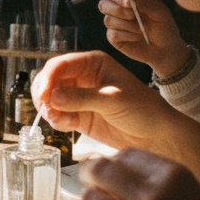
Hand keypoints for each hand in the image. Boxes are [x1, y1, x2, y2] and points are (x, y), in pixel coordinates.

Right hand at [30, 50, 173, 150]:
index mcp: (92, 64)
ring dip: (48, 109)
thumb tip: (53, 98)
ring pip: (49, 98)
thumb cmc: (143, 109)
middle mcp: (82, 77)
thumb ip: (82, 98)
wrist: (156, 135)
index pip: (60, 65)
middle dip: (44, 94)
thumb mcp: (114, 100)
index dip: (48, 78)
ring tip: (57, 120)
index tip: (44, 96)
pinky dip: (56, 120)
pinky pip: (57, 115)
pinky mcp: (77, 115)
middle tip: (47, 109)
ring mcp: (78, 97)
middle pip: (49, 80)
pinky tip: (65, 126)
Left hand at [80, 149, 199, 199]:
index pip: (123, 154)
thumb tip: (115, 172)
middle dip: (92, 175)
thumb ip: (155, 181)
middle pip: (97, 170)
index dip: (115, 162)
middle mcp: (151, 197)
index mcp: (173, 177)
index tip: (112, 170)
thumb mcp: (193, 194)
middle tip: (94, 183)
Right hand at [100, 0, 189, 75]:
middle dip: (118, 7)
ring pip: (108, 18)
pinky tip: (138, 37)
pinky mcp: (113, 36)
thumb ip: (146, 3)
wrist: (166, 50)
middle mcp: (123, 6)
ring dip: (126, 24)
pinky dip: (127, 35)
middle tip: (132, 14)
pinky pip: (112, 33)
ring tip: (141, 29)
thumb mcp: (161, 14)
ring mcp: (116, 21)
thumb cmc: (165, 28)